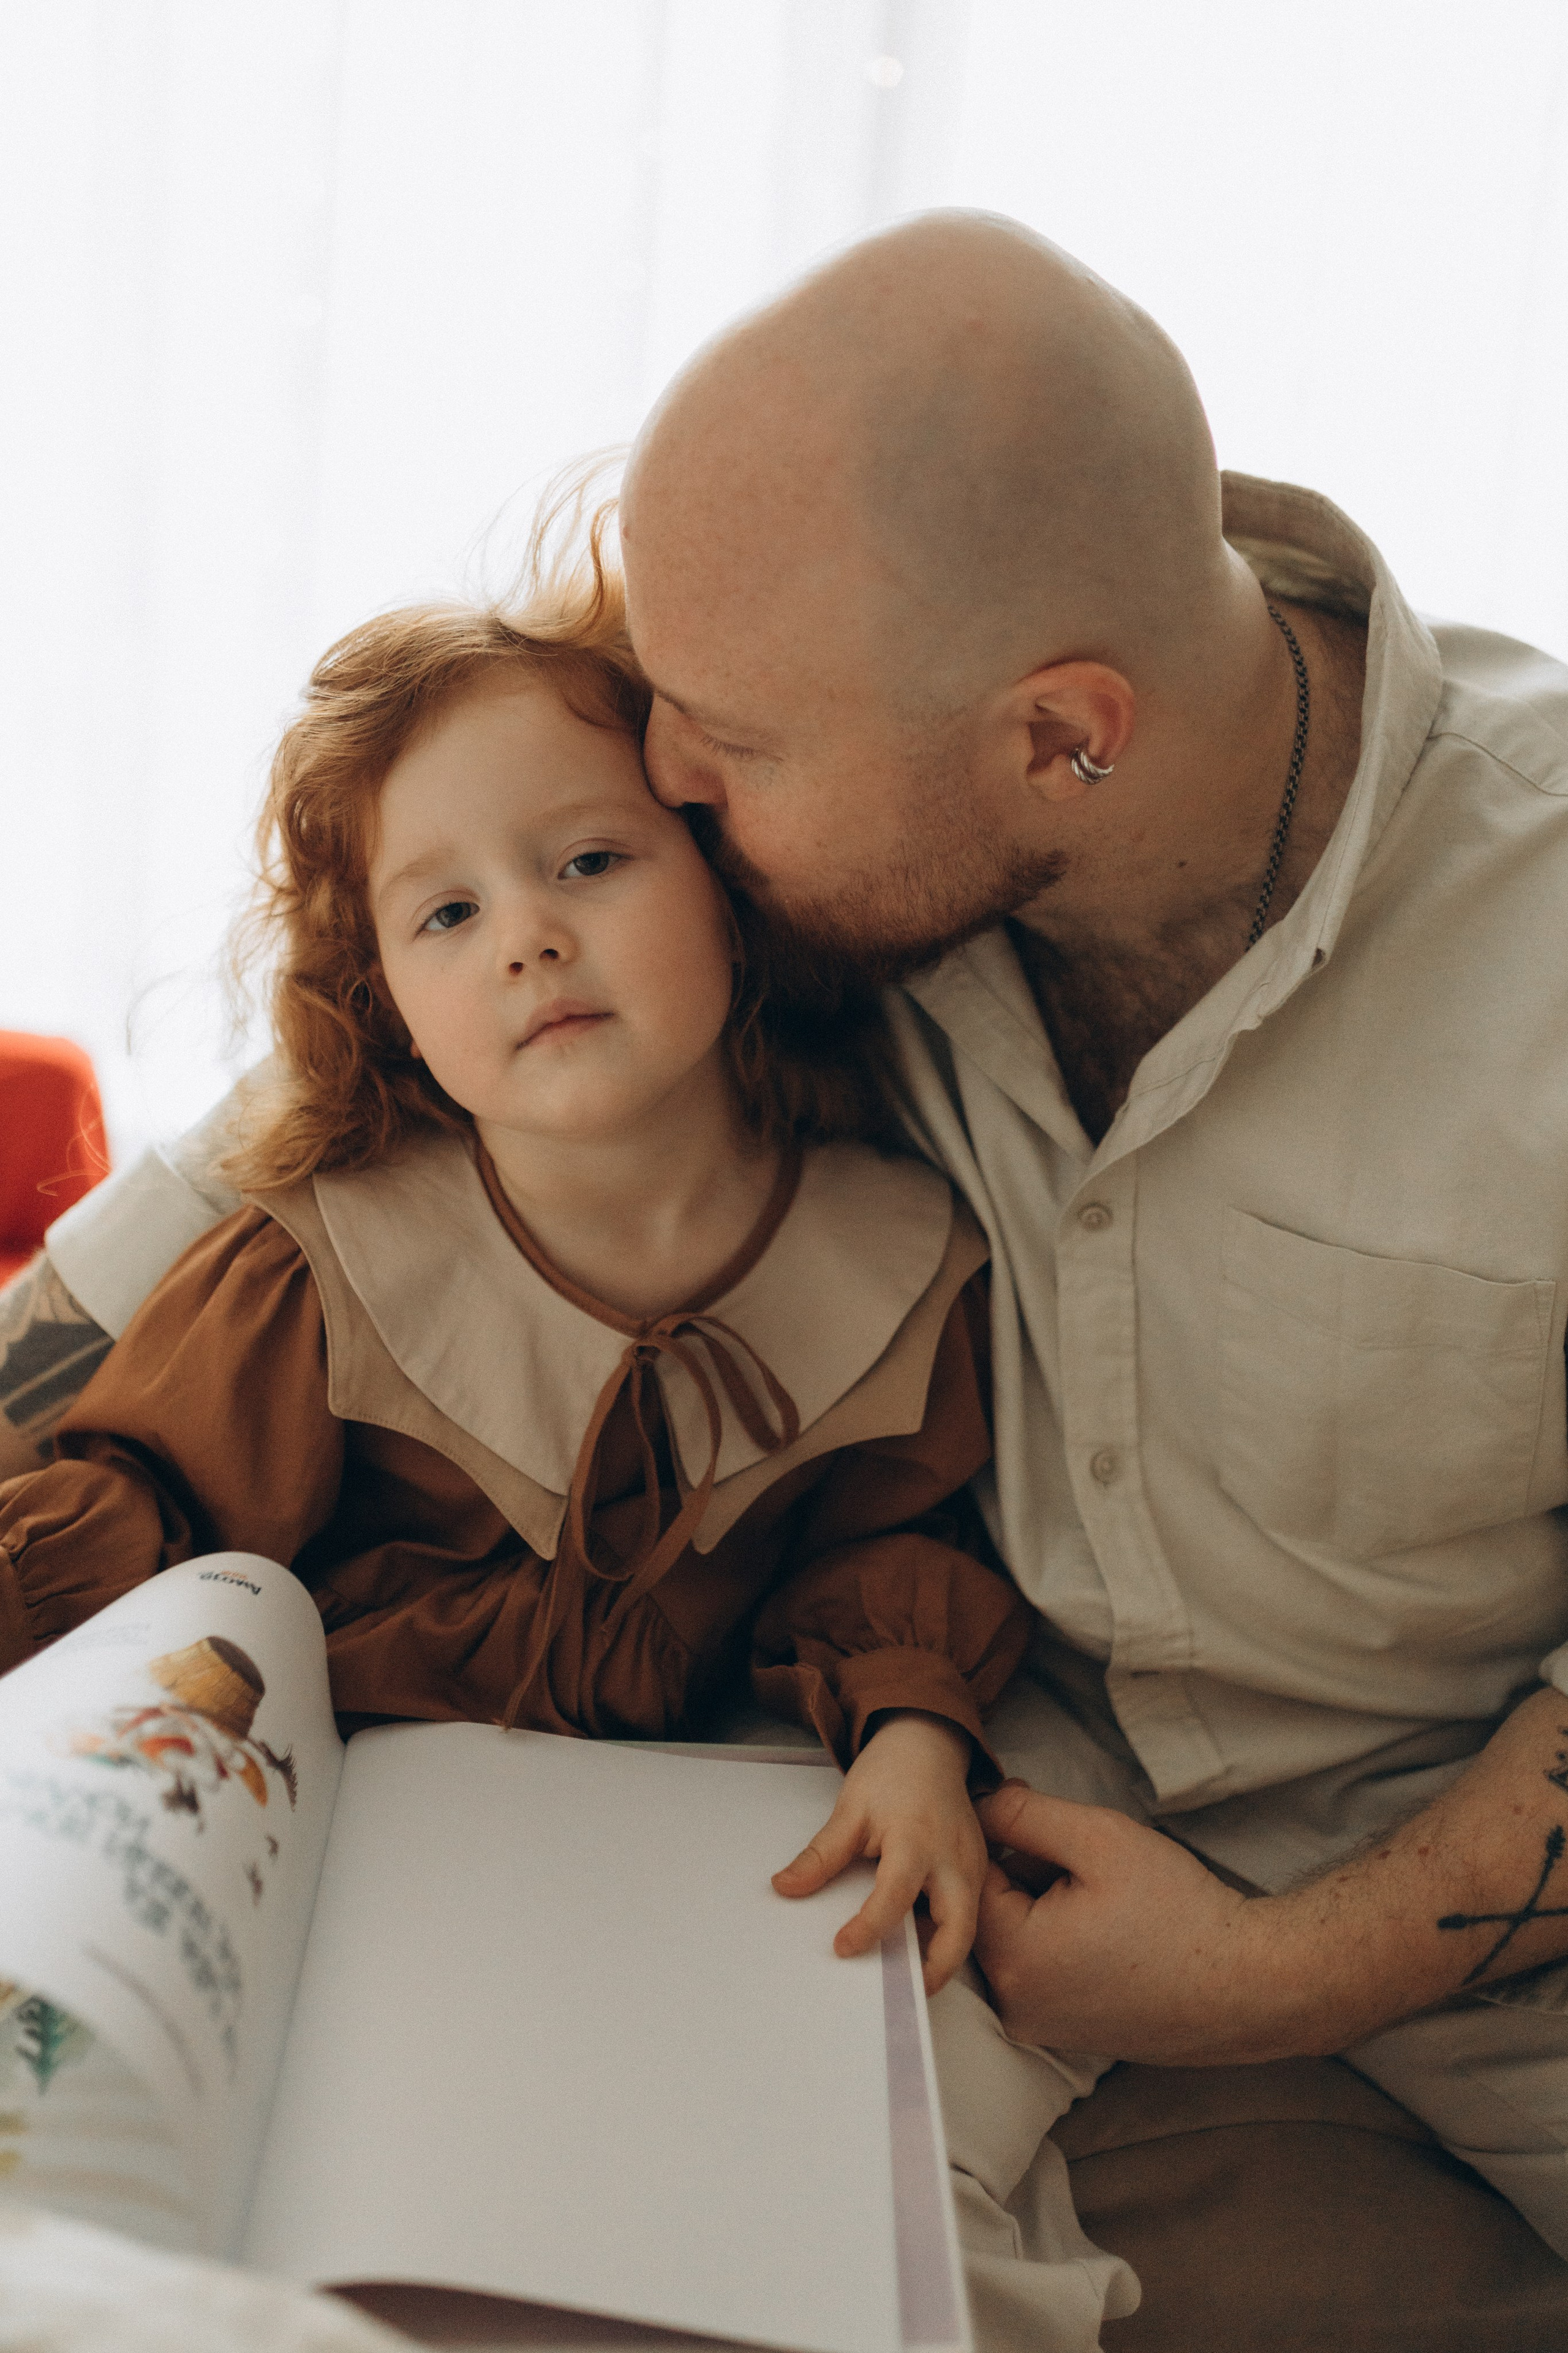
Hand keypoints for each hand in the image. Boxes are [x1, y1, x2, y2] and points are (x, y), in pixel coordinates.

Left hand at [772, 1712, 987, 1993]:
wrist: (928, 1745)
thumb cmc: (889, 1774)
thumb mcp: (850, 1810)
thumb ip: (821, 1855)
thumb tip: (783, 1889)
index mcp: (917, 1841)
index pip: (895, 1896)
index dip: (868, 1928)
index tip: (841, 1949)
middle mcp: (953, 1860)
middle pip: (957, 1930)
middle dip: (935, 1969)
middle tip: (901, 1996)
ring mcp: (972, 1867)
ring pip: (967, 1927)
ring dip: (941, 1955)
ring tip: (902, 1975)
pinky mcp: (976, 1870)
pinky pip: (966, 1912)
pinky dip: (944, 1933)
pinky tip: (914, 1942)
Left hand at [973, 1781, 1276, 2063]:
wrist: (1248, 1984)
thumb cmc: (1178, 1909)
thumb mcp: (1097, 1839)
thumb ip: (1023, 1815)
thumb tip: (977, 1803)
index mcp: (1012, 1958)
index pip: (974, 1874)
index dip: (1006, 1833)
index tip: (1043, 1816)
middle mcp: (1014, 2005)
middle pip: (993, 1908)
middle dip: (1028, 1870)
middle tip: (1086, 1858)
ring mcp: (1040, 2026)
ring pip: (1017, 1936)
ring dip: (1046, 1903)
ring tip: (1104, 1894)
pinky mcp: (1065, 2032)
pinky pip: (1041, 1969)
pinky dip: (1062, 1938)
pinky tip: (1110, 1927)